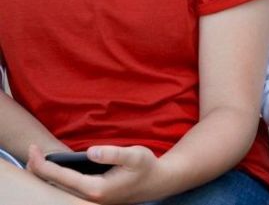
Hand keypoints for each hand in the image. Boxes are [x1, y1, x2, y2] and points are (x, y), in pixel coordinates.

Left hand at [26, 143, 167, 203]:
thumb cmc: (147, 167)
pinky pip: (67, 190)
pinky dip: (56, 180)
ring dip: (46, 176)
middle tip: (30, 153)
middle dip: (38, 171)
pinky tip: (54, 171)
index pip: (60, 176)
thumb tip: (91, 152)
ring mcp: (90, 201)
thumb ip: (113, 153)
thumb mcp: (135, 155)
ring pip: (59, 190)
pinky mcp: (92, 199)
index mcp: (95, 189)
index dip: (43, 164)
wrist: (158, 182)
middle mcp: (89, 199)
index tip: (33, 150)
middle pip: (54, 187)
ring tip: (37, 161)